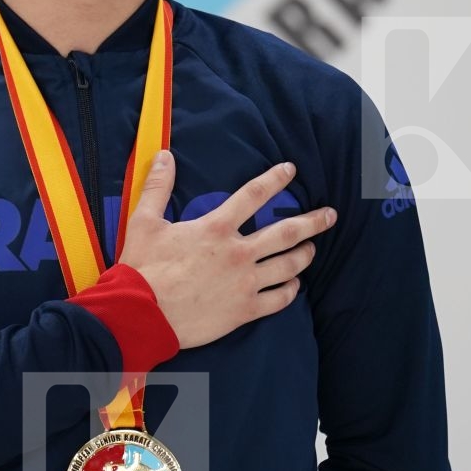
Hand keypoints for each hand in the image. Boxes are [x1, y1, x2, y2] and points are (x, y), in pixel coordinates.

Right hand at [119, 152, 336, 349]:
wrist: (141, 315)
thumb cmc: (142, 268)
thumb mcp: (144, 221)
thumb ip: (158, 187)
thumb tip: (165, 155)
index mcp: (216, 228)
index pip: (254, 195)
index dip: (275, 179)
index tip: (291, 170)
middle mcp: (238, 253)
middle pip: (285, 232)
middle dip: (312, 222)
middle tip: (330, 215)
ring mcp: (245, 283)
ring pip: (288, 266)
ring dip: (304, 255)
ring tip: (312, 249)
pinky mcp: (244, 310)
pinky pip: (279, 299)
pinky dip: (291, 290)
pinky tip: (295, 285)